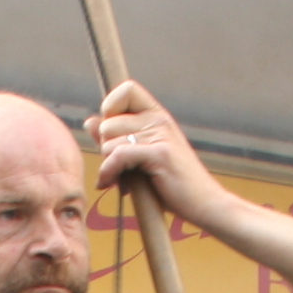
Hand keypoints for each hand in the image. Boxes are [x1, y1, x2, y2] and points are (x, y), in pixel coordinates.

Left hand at [85, 80, 239, 228]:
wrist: (204, 204)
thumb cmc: (172, 185)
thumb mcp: (141, 157)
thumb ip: (116, 137)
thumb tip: (89, 121)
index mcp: (158, 115)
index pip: (126, 89)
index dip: (111, 107)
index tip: (114, 134)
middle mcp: (160, 119)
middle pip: (108, 122)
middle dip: (105, 148)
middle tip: (118, 168)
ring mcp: (161, 134)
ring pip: (109, 140)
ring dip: (108, 164)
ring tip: (120, 179)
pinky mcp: (160, 153)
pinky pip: (118, 155)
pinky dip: (108, 172)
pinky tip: (109, 184)